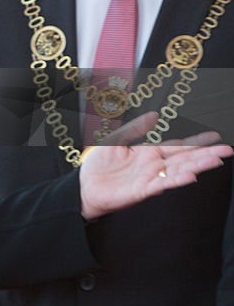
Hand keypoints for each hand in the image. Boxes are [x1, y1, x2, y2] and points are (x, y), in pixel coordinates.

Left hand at [78, 111, 232, 219]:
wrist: (84, 186)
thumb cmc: (100, 165)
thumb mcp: (116, 140)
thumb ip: (135, 128)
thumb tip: (153, 115)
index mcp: (149, 153)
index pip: (177, 146)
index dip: (196, 142)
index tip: (215, 137)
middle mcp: (154, 166)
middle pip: (184, 159)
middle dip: (206, 154)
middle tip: (227, 150)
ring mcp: (150, 178)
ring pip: (178, 171)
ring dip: (197, 166)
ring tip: (215, 161)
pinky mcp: (142, 190)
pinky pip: (162, 185)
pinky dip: (175, 181)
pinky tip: (190, 177)